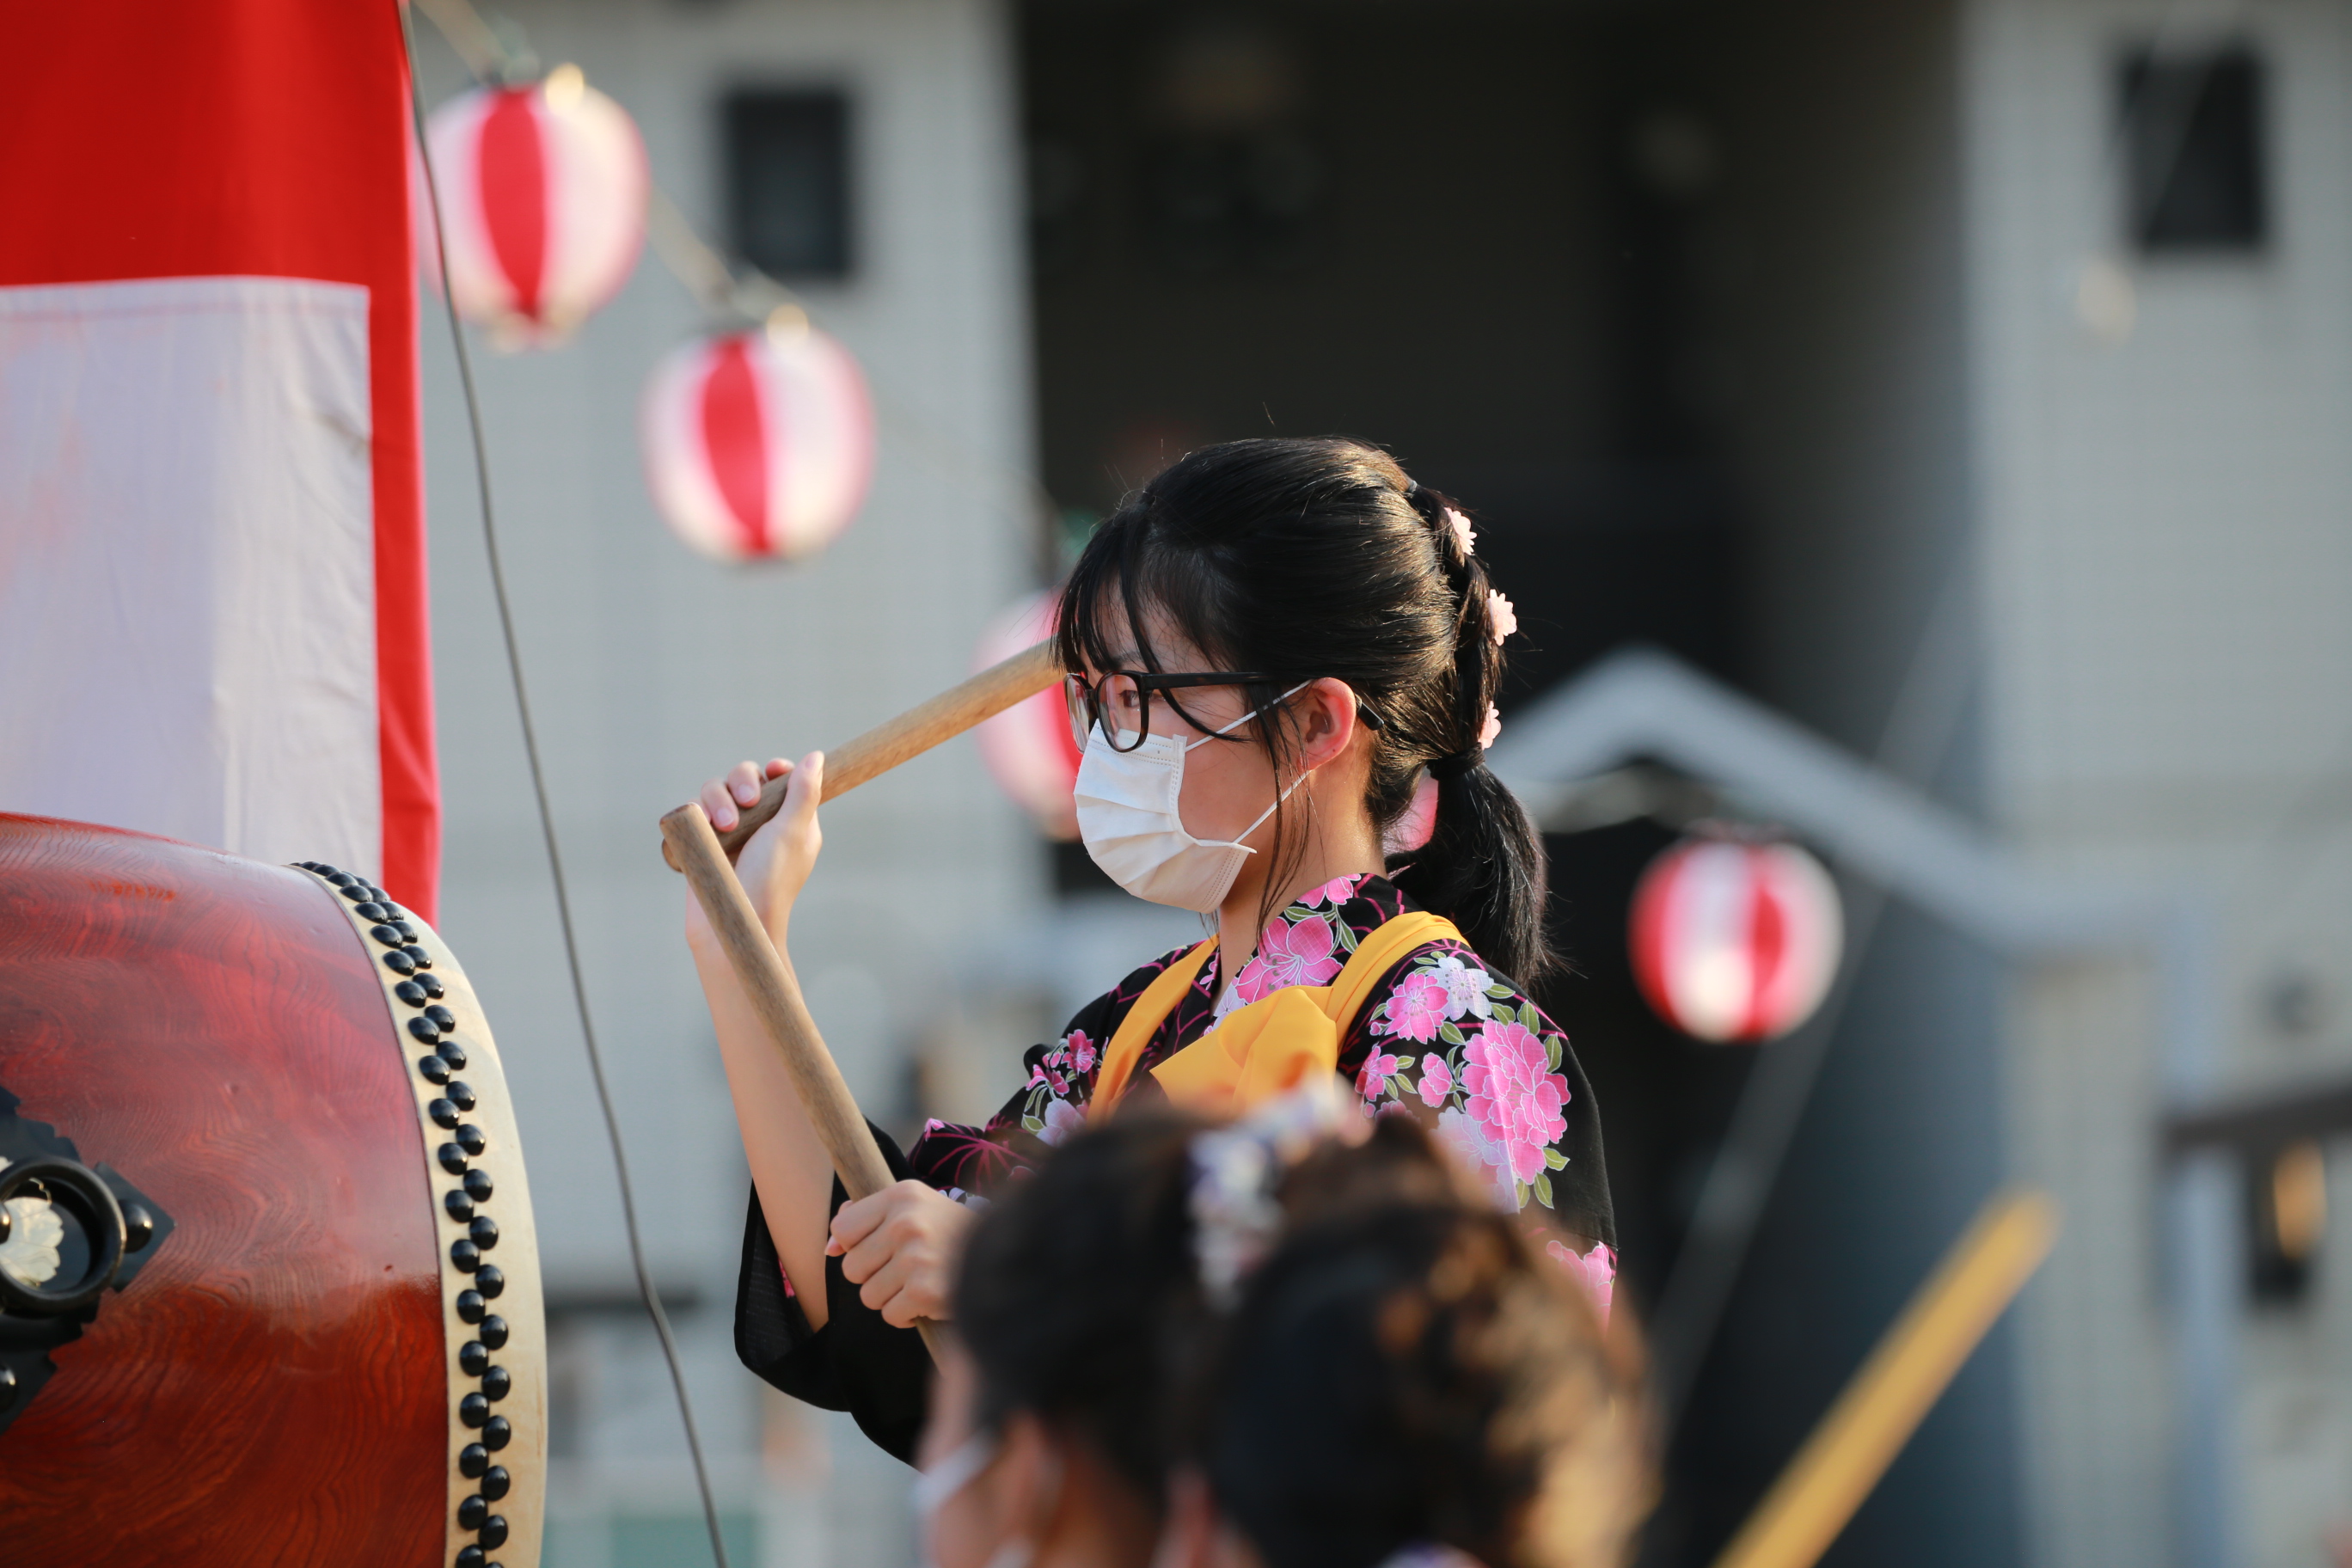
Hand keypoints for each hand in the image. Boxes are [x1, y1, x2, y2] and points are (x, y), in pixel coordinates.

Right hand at [687, 753, 822, 940]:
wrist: (733, 925)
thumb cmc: (770, 882)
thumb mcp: (792, 833)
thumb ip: (803, 793)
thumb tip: (817, 757)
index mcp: (789, 822)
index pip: (781, 780)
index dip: (776, 771)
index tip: (772, 772)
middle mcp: (760, 825)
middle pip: (745, 779)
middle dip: (742, 783)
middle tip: (747, 801)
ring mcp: (730, 834)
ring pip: (716, 791)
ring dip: (718, 798)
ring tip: (724, 825)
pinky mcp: (704, 843)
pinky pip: (694, 811)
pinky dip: (696, 811)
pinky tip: (703, 824)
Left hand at [828, 1179, 975, 1327]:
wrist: (1004, 1258)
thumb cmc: (950, 1234)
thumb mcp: (914, 1208)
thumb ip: (867, 1218)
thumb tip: (829, 1247)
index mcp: (901, 1195)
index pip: (842, 1228)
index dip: (855, 1245)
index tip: (881, 1247)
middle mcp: (907, 1222)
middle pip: (851, 1268)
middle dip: (874, 1276)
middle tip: (906, 1268)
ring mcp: (916, 1257)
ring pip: (868, 1296)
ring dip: (890, 1297)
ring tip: (918, 1283)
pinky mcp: (925, 1291)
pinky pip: (890, 1315)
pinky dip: (906, 1315)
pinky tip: (927, 1299)